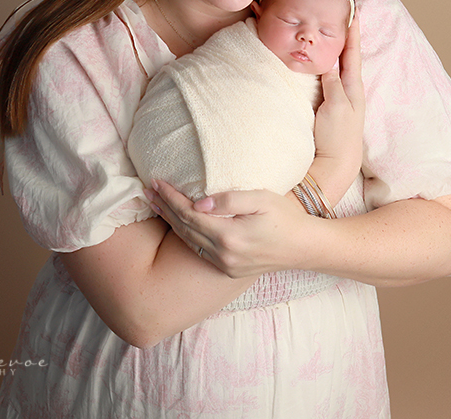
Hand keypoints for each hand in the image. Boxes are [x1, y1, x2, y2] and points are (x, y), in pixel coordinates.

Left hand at [144, 179, 314, 277]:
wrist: (304, 247)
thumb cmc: (285, 217)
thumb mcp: (261, 199)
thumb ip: (230, 199)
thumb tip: (199, 201)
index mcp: (229, 236)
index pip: (189, 214)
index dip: (171, 198)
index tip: (157, 182)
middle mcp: (223, 255)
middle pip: (184, 228)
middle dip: (164, 208)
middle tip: (147, 190)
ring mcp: (224, 265)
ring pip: (188, 241)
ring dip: (170, 222)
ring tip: (155, 205)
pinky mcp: (228, 269)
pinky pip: (199, 250)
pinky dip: (184, 235)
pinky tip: (177, 224)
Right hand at [313, 15, 364, 181]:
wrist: (334, 166)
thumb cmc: (338, 137)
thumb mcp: (337, 106)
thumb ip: (333, 83)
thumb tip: (328, 63)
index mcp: (353, 88)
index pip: (352, 53)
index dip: (352, 32)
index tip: (353, 11)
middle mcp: (348, 90)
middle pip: (346, 56)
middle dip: (344, 36)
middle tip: (342, 15)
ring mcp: (339, 99)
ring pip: (337, 67)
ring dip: (334, 49)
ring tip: (330, 32)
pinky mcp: (328, 107)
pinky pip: (327, 79)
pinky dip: (325, 65)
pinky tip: (319, 63)